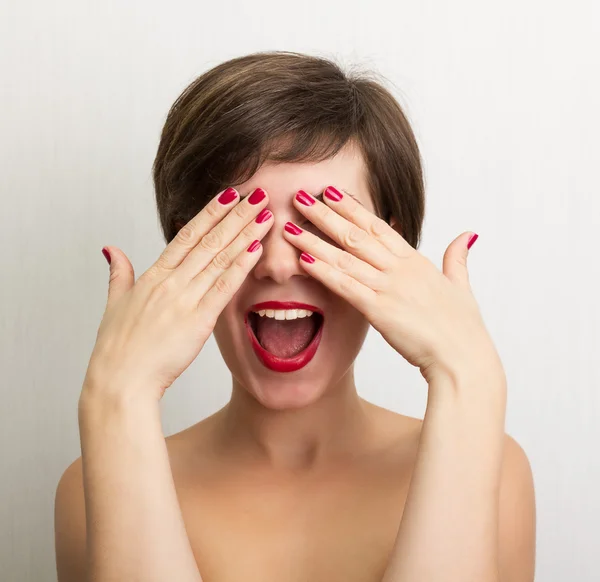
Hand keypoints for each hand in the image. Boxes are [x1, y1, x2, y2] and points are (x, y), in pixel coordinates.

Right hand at [82, 188, 273, 403]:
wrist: (121, 380)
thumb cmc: (118, 346)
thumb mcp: (115, 302)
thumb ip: (119, 272)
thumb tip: (111, 249)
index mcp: (154, 275)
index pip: (187, 235)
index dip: (210, 213)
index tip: (229, 194)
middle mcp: (171, 282)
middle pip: (209, 240)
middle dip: (236, 215)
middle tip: (258, 194)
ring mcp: (184, 299)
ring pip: (219, 258)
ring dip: (244, 233)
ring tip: (265, 214)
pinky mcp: (198, 320)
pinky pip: (223, 287)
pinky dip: (241, 266)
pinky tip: (256, 248)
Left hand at [282, 186, 502, 382]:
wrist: (462, 357)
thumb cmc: (462, 326)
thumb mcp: (460, 285)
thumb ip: (457, 257)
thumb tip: (466, 235)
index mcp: (415, 261)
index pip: (378, 226)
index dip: (352, 208)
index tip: (331, 193)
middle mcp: (399, 269)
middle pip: (355, 234)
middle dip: (325, 214)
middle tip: (300, 196)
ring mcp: (388, 288)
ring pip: (344, 257)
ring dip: (314, 240)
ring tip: (290, 226)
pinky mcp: (379, 310)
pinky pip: (345, 286)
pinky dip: (323, 271)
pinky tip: (303, 260)